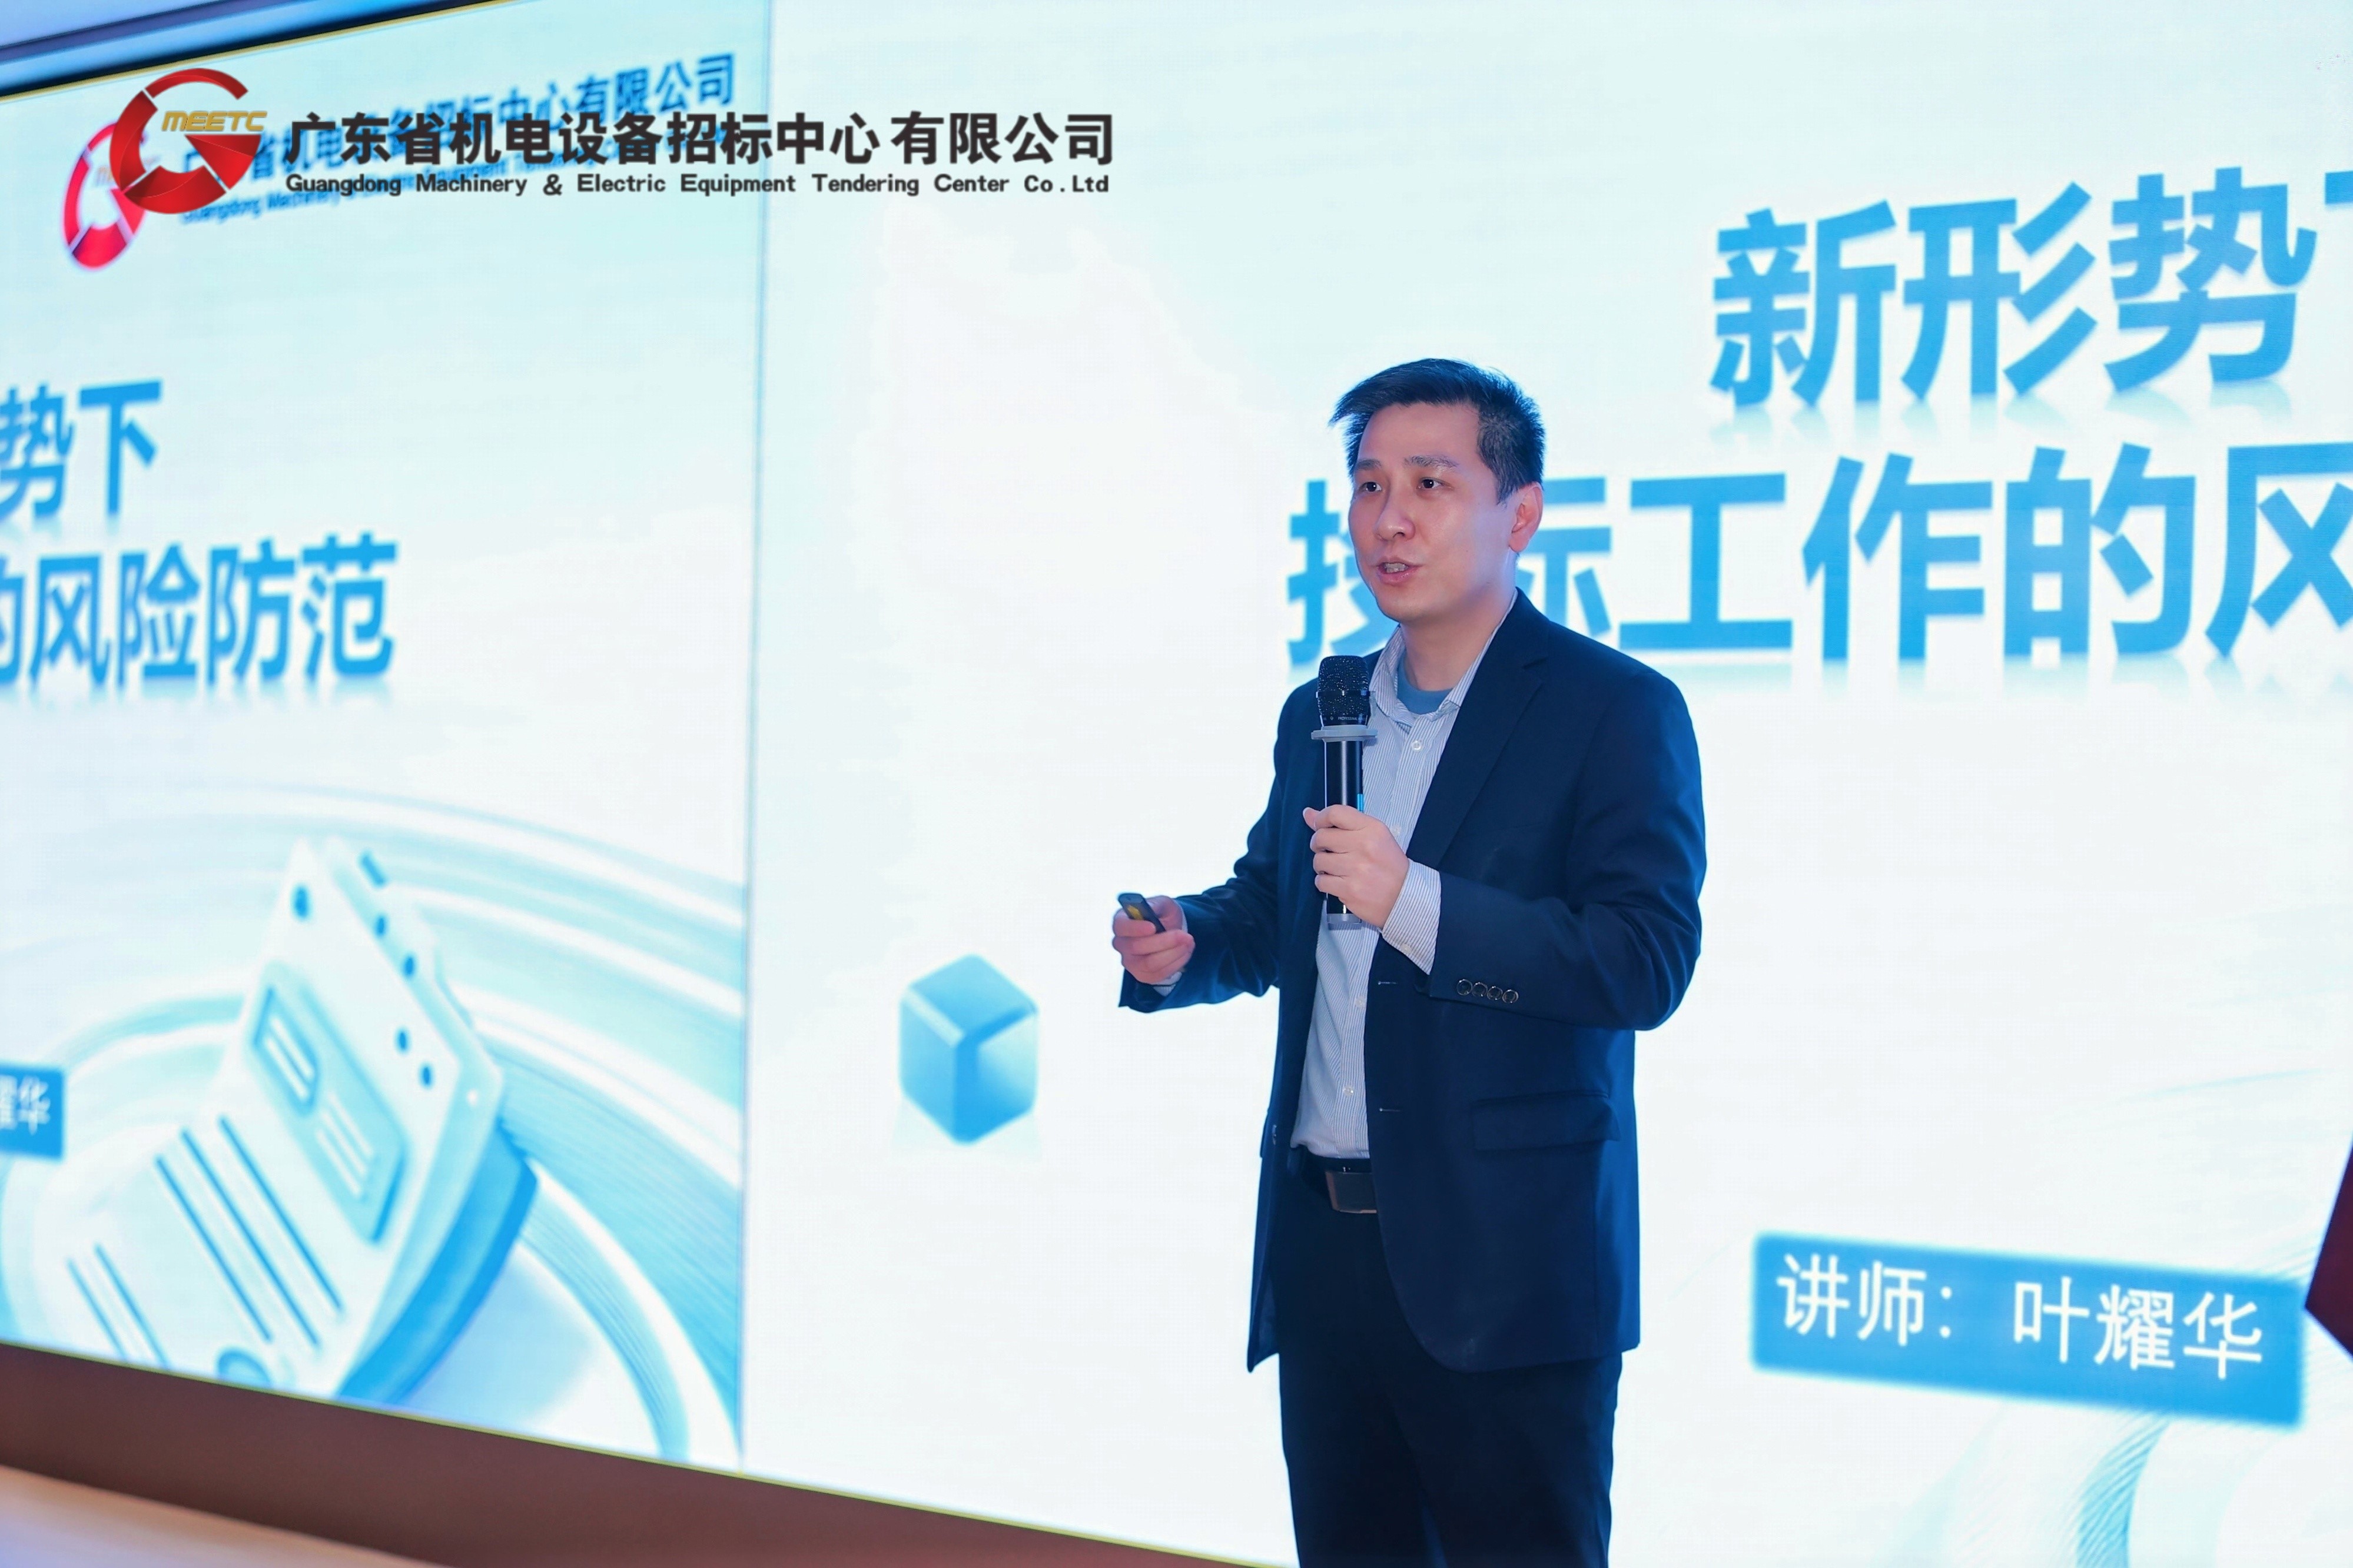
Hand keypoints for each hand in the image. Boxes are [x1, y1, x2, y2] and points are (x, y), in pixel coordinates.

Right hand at [1111, 896, 1192, 985]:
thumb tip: (1151, 910)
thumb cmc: (1162, 916)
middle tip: (1185, 935)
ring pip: (1149, 964)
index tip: (1153, 926)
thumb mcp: (1162, 904)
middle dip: (1164, 942)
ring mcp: (1130, 962)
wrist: (1170, 931)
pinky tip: (1185, 952)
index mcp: (1122, 922)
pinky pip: (1158, 974)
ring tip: (1188, 942)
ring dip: (1173, 953)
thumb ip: (1156, 905)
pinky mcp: (1142, 975)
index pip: (1120, 927)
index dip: (1135, 928)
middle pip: (1136, 947)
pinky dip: (1175, 963)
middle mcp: (1122, 944)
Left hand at [1303, 804, 1407, 926]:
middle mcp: (1364, 847)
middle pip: (1321, 837)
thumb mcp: (1374, 836)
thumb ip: (1342, 823)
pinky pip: (1321, 881)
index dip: (1321, 819)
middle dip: (1319, 844)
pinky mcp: (1349, 890)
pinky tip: (1337, 881)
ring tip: (1336, 868)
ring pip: (1318, 860)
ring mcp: (1356, 869)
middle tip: (1328, 850)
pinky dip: (1325, 882)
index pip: (1335, 813)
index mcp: (1372, 829)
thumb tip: (1309, 813)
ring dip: (1323, 865)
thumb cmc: (1389, 866)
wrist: (1405, 896)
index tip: (1320, 825)